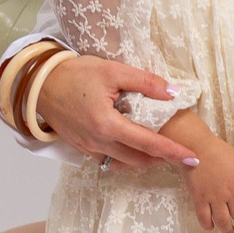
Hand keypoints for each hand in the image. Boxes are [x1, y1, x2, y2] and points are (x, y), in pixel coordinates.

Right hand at [37, 57, 197, 170]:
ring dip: (145, 159)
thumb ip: (145, 82)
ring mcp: (88, 148)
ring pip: (124, 162)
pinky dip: (126, 157)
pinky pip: (109, 159)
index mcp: (107, 125)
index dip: (174, 152)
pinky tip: (134, 147)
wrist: (40, 84)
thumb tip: (174, 93)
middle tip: (183, 156)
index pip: (149, 143)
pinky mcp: (81, 148)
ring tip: (163, 151)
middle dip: (163, 159)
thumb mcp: (112, 70)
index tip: (194, 159)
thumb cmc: (74, 74)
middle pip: (139, 159)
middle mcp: (98, 142)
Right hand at [177, 127, 233, 232]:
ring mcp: (214, 197)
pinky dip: (209, 225)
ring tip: (230, 231)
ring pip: (224, 221)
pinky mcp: (199, 199)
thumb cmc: (220, 152)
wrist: (196, 148)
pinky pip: (204, 218)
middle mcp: (230, 192)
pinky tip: (212, 226)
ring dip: (228, 229)